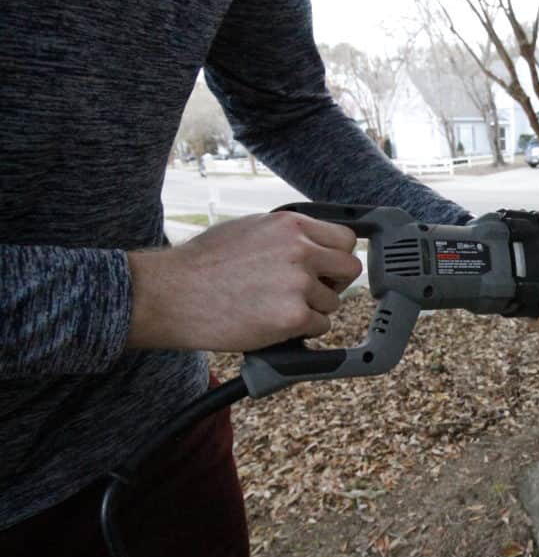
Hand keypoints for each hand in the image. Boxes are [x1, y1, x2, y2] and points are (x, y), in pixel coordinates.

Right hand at [126, 212, 361, 350]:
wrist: (171, 294)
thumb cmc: (203, 265)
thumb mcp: (250, 229)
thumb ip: (287, 236)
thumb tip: (315, 244)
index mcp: (291, 225)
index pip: (345, 238)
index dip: (337, 256)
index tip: (328, 268)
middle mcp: (300, 250)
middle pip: (350, 269)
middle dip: (334, 282)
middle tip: (310, 292)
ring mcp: (298, 283)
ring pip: (332, 302)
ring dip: (312, 310)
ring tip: (276, 308)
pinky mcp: (293, 316)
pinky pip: (320, 327)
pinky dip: (302, 331)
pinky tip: (274, 324)